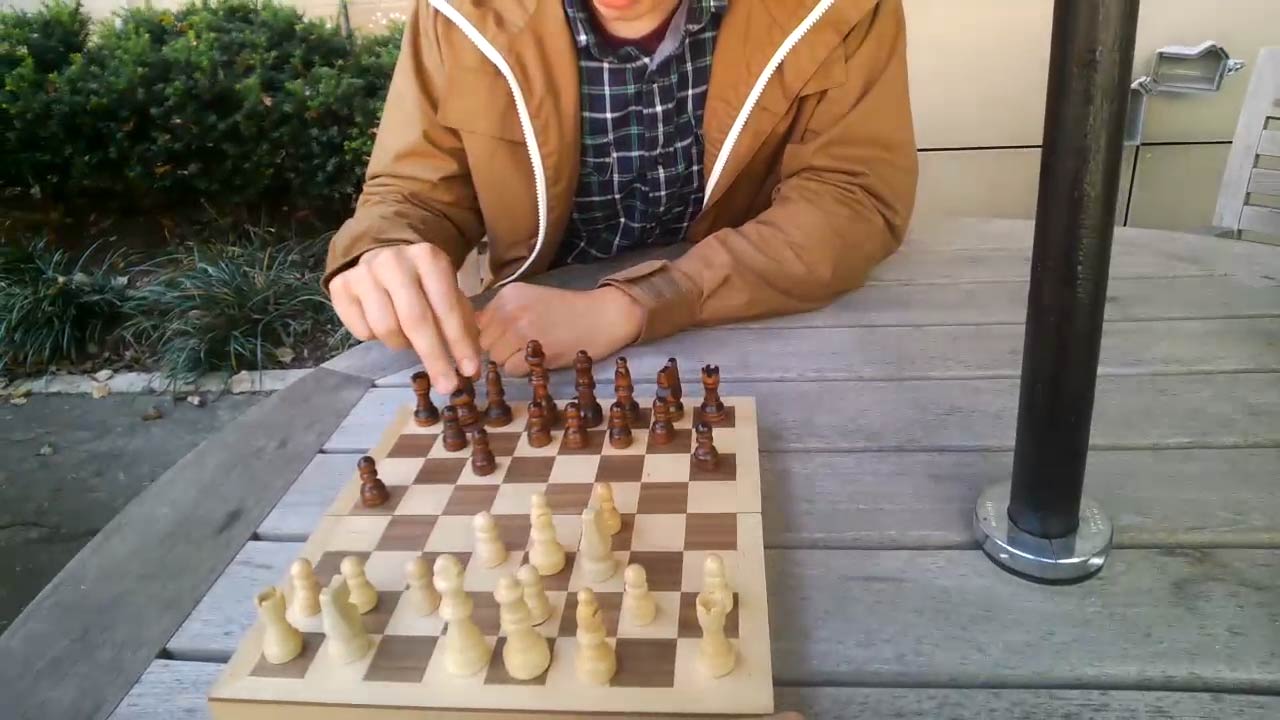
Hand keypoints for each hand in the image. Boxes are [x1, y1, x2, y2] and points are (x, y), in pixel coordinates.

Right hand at [329, 244, 480, 394]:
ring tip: (408, 338)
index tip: (469, 371)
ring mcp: (363, 273)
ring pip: (386, 329)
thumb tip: (470, 370)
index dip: (459, 342)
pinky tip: (383, 324)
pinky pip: (362, 331)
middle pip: (415, 320)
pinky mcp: (340, 287)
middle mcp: (394, 261)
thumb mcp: (447, 292)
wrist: (380, 255)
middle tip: (446, 386)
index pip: (447, 306)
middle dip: (434, 358)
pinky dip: (376, 338)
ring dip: (402, 345)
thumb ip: (462, 326)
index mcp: (428, 258)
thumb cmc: (422, 282)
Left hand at [477, 283, 643, 375]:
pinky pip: (512, 370)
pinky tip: (540, 360)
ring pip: (496, 358)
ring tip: (532, 353)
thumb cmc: (568, 310)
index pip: (478, 323)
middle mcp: (509, 309)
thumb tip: (474, 330)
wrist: (603, 316)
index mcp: (507, 294)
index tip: (507, 339)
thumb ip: (502, 312)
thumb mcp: (530, 299)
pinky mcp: (533, 351)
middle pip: (484, 343)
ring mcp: (520, 331)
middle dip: (499, 349)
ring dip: (510, 361)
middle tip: (523, 348)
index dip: (490, 336)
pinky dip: (524, 371)